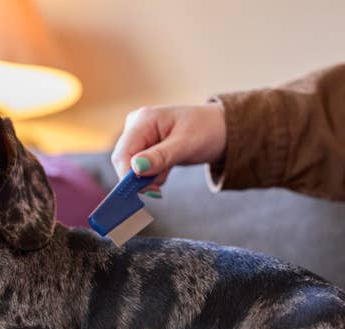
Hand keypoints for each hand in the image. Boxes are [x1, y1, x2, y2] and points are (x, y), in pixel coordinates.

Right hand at [111, 103, 226, 196]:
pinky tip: (168, 166)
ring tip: (171, 166)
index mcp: (144, 120)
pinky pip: (141, 168)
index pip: (123, 153)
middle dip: (140, 177)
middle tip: (159, 187)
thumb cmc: (207, 131)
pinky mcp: (145, 147)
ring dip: (150, 176)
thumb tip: (136, 168)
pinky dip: (153, 174)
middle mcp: (137, 126)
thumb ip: (160, 157)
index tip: (143, 192)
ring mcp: (140, 136)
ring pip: (132, 167)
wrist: (221, 130)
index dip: (127, 175)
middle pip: (124, 161)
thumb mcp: (186, 145)